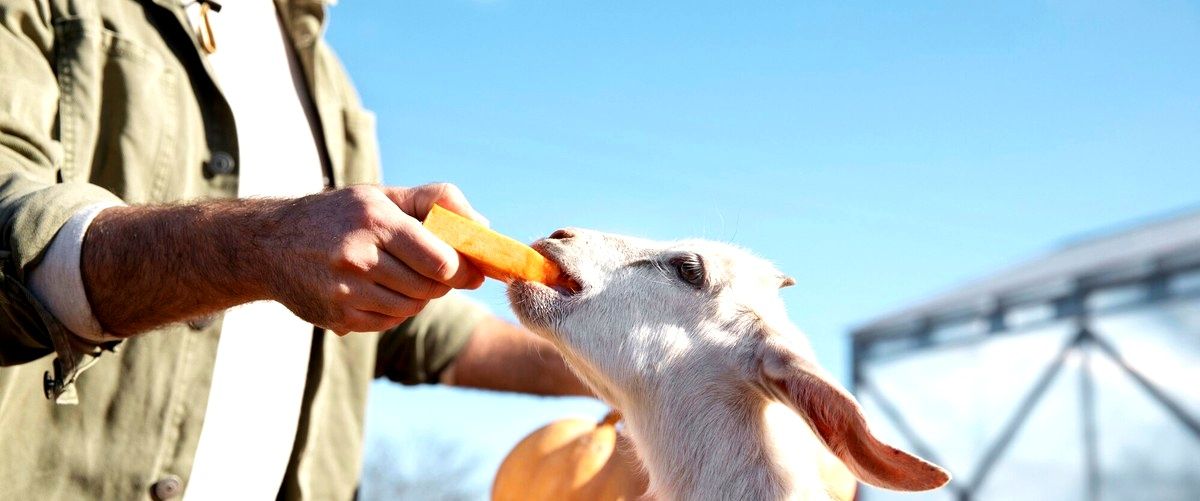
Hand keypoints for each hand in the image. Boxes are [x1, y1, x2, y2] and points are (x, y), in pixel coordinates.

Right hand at [263, 183, 485, 333]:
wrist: (269, 245)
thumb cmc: (338, 215)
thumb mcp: (382, 195)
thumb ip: (437, 202)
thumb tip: (484, 227)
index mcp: (375, 220)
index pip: (440, 260)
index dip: (461, 268)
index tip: (467, 268)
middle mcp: (358, 256)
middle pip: (430, 288)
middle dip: (441, 282)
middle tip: (435, 270)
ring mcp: (345, 291)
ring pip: (411, 307)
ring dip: (418, 296)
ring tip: (402, 276)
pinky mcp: (337, 317)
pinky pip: (388, 322)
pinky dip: (395, 309)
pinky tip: (380, 290)